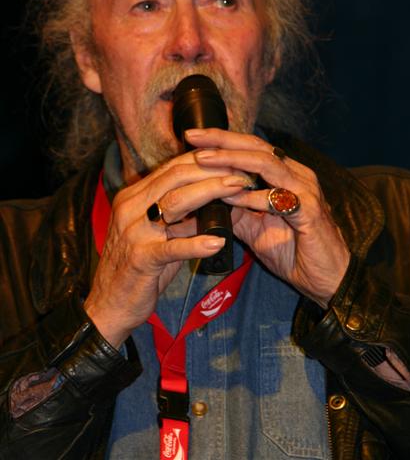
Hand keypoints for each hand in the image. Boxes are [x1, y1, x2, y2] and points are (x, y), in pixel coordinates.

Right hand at [84, 152, 249, 347]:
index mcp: (133, 197)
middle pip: (175, 177)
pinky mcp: (141, 259)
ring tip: (237, 191)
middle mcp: (130, 208)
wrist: (108, 306)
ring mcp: (134, 232)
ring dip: (210, 193)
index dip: (204, 161)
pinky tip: (219, 242)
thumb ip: (180, 215)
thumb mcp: (157, 233)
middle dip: (212, 171)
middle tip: (242, 172)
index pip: (171, 167)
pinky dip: (197, 244)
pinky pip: (172, 248)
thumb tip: (215, 200)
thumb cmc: (138, 268)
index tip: (232, 160)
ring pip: (175, 202)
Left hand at [187, 128, 349, 307]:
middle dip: (222, 139)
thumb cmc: (295, 253)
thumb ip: (235, 211)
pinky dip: (251, 196)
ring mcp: (305, 190)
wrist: (328, 280)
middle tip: (193, 136)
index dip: (223, 140)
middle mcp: (297, 175)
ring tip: (204, 159)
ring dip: (232, 160)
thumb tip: (204, 201)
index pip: (252, 148)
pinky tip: (229, 196)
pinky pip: (277, 198)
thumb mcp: (256, 229)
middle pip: (257, 146)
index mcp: (286, 175)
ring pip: (266, 163)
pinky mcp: (310, 211)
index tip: (193, 138)